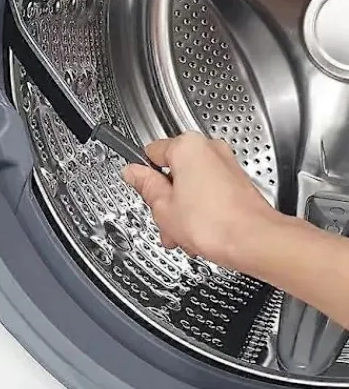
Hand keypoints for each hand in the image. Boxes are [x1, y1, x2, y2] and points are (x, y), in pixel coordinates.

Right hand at [122, 131, 278, 267]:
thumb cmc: (215, 224)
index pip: (150, 152)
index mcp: (186, 146)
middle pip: (172, 169)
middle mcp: (209, 148)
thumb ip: (145, 186)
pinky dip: (200, 208)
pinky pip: (208, 190)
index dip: (144, 177)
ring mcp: (226, 164)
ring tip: (181, 231)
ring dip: (181, 206)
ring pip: (190, 183)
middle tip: (163, 217)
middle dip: (165, 197)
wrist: (255, 242)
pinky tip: (198, 232)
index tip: (143, 192)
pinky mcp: (237, 182)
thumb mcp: (163, 207)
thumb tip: (133, 172)